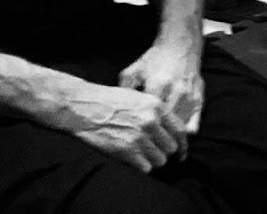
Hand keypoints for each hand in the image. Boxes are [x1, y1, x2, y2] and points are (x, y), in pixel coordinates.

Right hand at [70, 83, 189, 172]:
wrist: (83, 107)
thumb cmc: (109, 101)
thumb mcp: (139, 98)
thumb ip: (155, 112)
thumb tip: (169, 130)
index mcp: (156, 106)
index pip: (180, 130)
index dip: (182, 145)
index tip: (180, 154)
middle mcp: (151, 121)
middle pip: (171, 148)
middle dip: (162, 151)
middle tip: (152, 151)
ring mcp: (139, 137)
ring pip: (160, 160)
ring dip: (151, 160)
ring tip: (139, 154)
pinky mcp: (126, 151)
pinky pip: (146, 168)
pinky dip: (140, 167)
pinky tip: (132, 159)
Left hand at [119, 41, 203, 148]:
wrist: (180, 44)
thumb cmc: (155, 59)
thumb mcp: (135, 70)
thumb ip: (125, 89)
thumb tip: (115, 109)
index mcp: (158, 85)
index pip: (150, 119)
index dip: (142, 135)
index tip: (135, 147)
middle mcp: (175, 92)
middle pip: (166, 127)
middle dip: (158, 144)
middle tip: (149, 158)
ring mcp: (189, 96)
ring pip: (181, 128)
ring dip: (173, 144)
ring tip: (164, 159)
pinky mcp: (199, 97)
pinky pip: (195, 121)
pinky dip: (187, 135)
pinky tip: (182, 148)